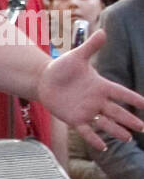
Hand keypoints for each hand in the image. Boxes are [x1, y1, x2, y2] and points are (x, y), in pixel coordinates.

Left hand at [34, 29, 143, 151]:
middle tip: (143, 128)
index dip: (133, 99)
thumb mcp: (77, 56)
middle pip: (117, 111)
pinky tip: (103, 147)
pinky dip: (93, 138)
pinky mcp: (73, 118)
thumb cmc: (63, 67)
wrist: (44, 80)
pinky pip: (86, 130)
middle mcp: (96, 100)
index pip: (121, 93)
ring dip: (116, 131)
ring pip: (105, 122)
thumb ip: (91, 47)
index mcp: (100, 85)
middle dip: (130, 119)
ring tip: (129, 139)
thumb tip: (103, 31)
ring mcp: (86, 111)